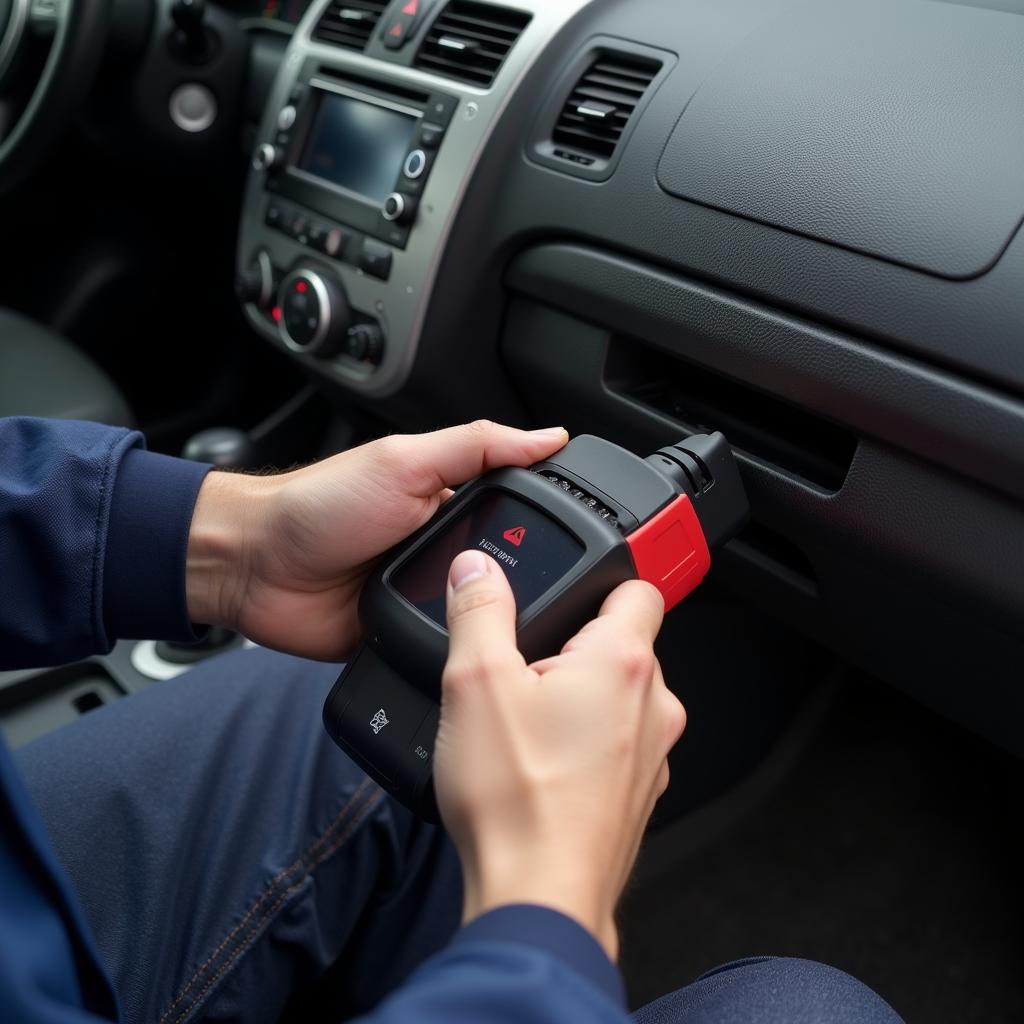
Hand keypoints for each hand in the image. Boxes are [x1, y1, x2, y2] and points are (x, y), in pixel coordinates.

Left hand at [185, 421, 567, 658]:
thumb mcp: (404, 461)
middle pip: (509, 568)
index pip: (519, 510)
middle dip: (526, 582)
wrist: (254, 567)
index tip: (589, 536)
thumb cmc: (316, 505)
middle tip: (552, 596)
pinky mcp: (407, 634)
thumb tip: (546, 436)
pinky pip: (446, 646)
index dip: (549, 522)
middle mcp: (443, 547)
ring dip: (491, 618)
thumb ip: (475, 446)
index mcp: (451, 499)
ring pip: (482, 613)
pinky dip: (456, 648)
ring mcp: (426, 594)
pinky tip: (473, 651)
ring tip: (519, 629)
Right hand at [434, 549, 685, 960]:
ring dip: (580, 697)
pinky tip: (538, 765)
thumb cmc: (516, 800)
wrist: (539, 898)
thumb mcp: (475, 684)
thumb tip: (477, 570)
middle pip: (624, 644)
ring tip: (524, 724)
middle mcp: (653, 705)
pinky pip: (617, 744)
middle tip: (522, 670)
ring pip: (620, 697)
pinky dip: (585, 743)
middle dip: (575, 646)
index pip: (637, 587)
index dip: (600, 579)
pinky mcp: (639, 794)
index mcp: (623, 663)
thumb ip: (478, 613)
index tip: (569, 589)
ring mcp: (652, 754)